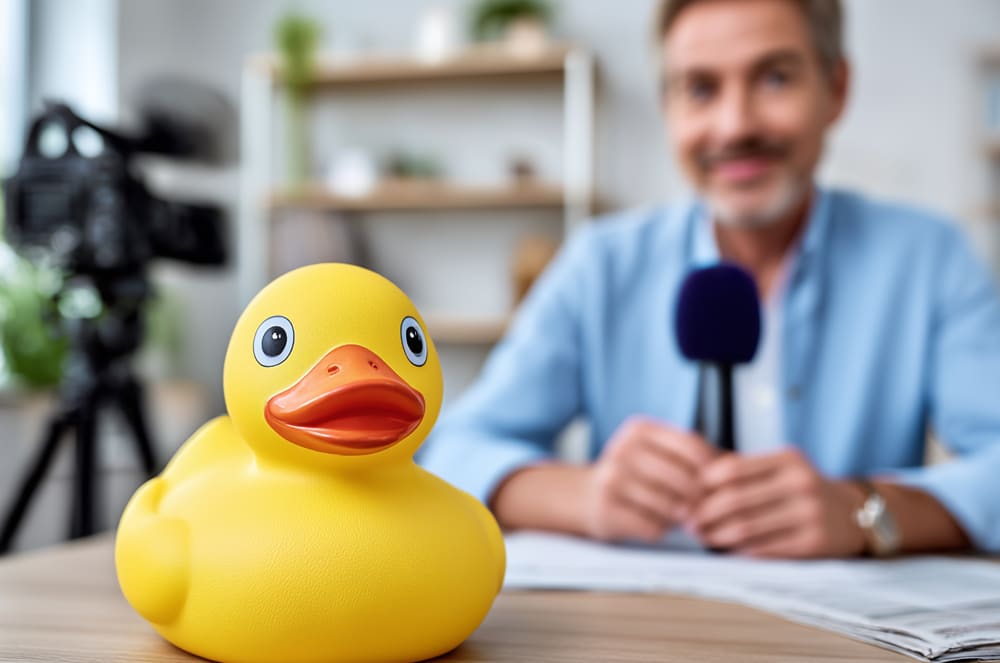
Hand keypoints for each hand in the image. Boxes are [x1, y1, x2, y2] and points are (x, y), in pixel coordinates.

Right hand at [581, 417, 716, 542]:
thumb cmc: (633, 474)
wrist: (584, 495)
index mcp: (640, 429)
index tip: (718, 483)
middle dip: (699, 498)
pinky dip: (661, 529)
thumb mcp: (656, 452)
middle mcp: (623, 450)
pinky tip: (657, 523)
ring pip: (670, 506)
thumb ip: (692, 455)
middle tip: (704, 507)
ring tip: (679, 514)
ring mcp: (612, 479)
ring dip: (680, 516)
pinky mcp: (606, 509)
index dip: (712, 469)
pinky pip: (652, 527)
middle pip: (683, 478)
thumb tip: (736, 465)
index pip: (692, 446)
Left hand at [690, 448, 866, 557]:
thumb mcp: (780, 467)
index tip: (686, 496)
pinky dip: (738, 550)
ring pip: (746, 527)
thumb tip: (690, 476)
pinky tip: (726, 549)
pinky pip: (763, 549)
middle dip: (704, 514)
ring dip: (716, 535)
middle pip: (735, 500)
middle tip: (688, 522)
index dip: (702, 485)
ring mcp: (810, 513)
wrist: (855, 514)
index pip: (731, 469)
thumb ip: (741, 468)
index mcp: (788, 459)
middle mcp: (801, 482)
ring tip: (702, 537)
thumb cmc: (801, 489)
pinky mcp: (814, 543)